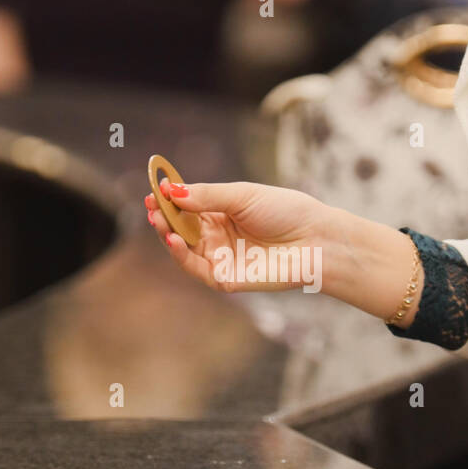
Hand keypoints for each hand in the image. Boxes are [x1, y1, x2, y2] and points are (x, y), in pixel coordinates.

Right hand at [144, 178, 328, 291]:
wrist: (315, 240)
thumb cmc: (286, 212)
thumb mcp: (242, 195)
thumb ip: (207, 196)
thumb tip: (172, 191)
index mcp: (223, 212)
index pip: (188, 205)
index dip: (170, 199)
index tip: (155, 190)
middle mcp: (218, 236)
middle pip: (181, 227)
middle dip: (164, 216)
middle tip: (152, 206)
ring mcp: (221, 257)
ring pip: (184, 247)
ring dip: (168, 234)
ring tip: (159, 220)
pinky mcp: (226, 278)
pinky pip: (196, 268)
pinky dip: (182, 255)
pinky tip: (175, 240)